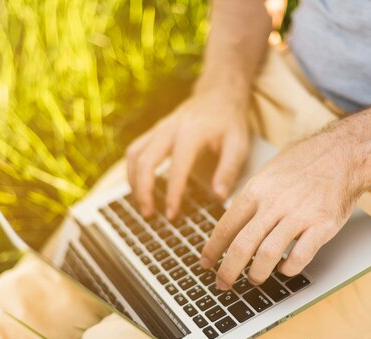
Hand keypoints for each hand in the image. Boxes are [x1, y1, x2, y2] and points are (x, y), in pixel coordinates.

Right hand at [126, 86, 249, 218]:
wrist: (218, 93)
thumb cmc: (229, 120)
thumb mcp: (238, 143)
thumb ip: (228, 170)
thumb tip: (218, 196)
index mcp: (192, 132)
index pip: (177, 167)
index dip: (173, 193)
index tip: (171, 214)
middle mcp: (170, 129)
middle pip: (145, 161)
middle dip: (143, 191)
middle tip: (149, 214)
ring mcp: (159, 128)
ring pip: (134, 155)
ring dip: (133, 182)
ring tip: (142, 205)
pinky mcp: (154, 131)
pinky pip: (134, 150)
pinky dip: (132, 171)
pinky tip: (138, 187)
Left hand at [200, 133, 367, 289]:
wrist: (342, 152)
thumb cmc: (303, 163)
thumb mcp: (267, 173)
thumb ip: (251, 199)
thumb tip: (232, 225)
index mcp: (257, 190)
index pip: (226, 226)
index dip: (212, 249)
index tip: (205, 262)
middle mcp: (274, 203)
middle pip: (242, 245)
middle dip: (227, 270)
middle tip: (222, 283)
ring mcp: (299, 215)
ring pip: (268, 254)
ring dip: (257, 273)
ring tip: (254, 279)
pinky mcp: (322, 225)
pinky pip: (301, 256)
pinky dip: (289, 268)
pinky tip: (284, 269)